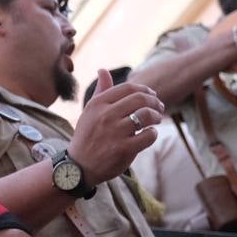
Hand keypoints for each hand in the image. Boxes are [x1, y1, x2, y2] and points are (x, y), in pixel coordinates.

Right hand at [67, 68, 162, 184]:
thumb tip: (103, 70)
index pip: (128, 88)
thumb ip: (100, 91)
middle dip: (154, 102)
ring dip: (156, 116)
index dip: (145, 90)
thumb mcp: (89, 112)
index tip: (151, 96)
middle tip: (159, 108)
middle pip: (140, 99)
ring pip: (146, 115)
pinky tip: (149, 135)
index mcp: (97, 104)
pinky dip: (153, 134)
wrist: (78, 167)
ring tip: (156, 120)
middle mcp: (105, 116)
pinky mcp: (123, 149)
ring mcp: (114, 132)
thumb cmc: (87, 137)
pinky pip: (148, 136)